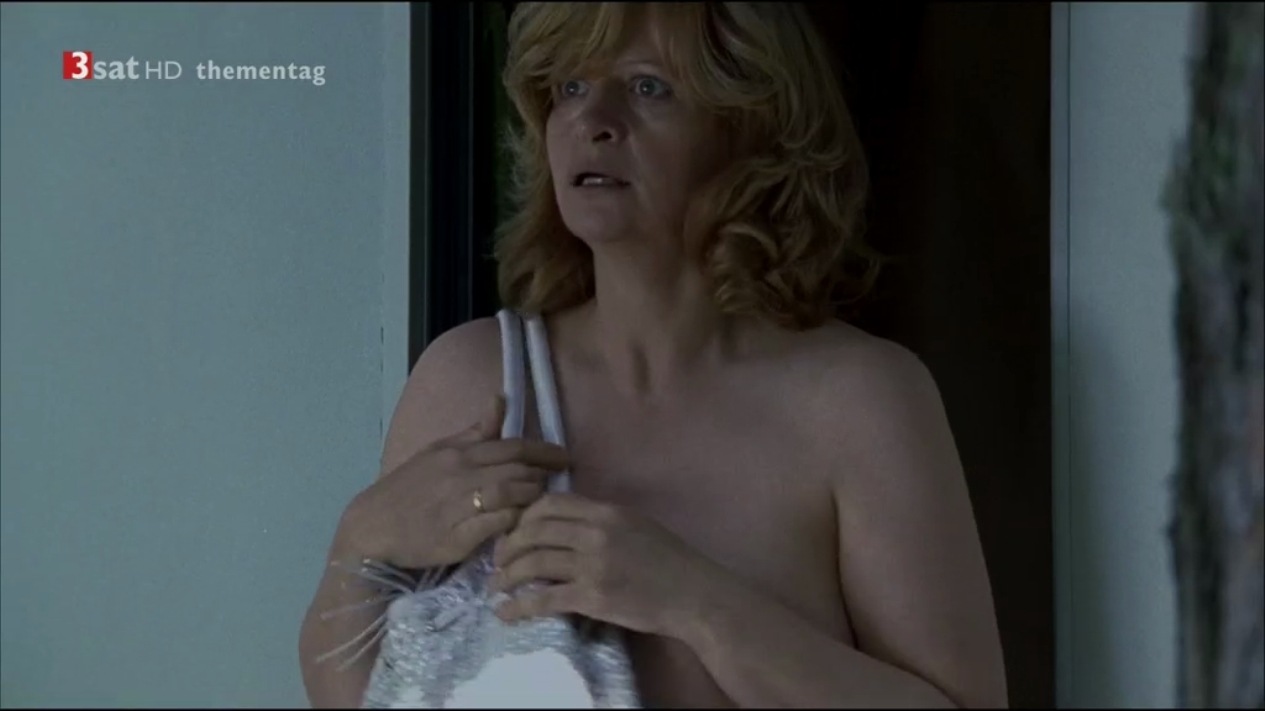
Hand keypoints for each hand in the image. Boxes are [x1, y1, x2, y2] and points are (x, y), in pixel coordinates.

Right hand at [340, 396, 570, 569]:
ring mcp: (458, 507)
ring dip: (532, 498)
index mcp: (458, 453)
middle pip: (517, 471)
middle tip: (557, 481)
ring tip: (541, 502)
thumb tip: (502, 399)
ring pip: (510, 496)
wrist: (373, 526)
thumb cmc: (409, 488)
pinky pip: (495, 526)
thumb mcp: (439, 451)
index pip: (512, 447)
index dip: (544, 451)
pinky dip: (513, 522)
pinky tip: (521, 524)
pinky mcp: (456, 539)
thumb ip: (475, 431)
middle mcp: (460, 476)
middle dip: (542, 475)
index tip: (565, 457)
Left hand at [488, 493, 722, 636]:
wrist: (694, 595)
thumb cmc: (669, 561)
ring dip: (506, 575)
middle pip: (534, 530)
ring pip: (533, 563)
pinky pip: (544, 600)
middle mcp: (596, 533)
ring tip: (495, 586)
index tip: (514, 530)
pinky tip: (506, 613)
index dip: (523, 516)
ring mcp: (593, 565)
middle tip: (496, 560)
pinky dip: (518, 607)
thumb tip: (564, 523)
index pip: (550, 503)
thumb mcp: (636, 525)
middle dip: (507, 545)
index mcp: (606, 511)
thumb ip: (601, 521)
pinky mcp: (592, 597)